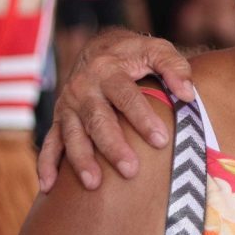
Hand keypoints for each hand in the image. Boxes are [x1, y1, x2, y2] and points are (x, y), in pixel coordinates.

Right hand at [37, 29, 192, 191]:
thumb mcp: (157, 49)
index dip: (143, 119)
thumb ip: (175, 67)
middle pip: (98, 120)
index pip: (126, 97)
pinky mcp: (59, 118)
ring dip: (81, 160)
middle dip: (113, 146)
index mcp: (108, 70)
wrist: (99, 47)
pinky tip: (49, 187)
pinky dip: (46, 164)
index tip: (161, 140)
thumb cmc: (136, 53)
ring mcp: (68, 105)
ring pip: (72, 135)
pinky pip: (49, 142)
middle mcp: (84, 88)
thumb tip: (188, 94)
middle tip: (131, 170)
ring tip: (94, 184)